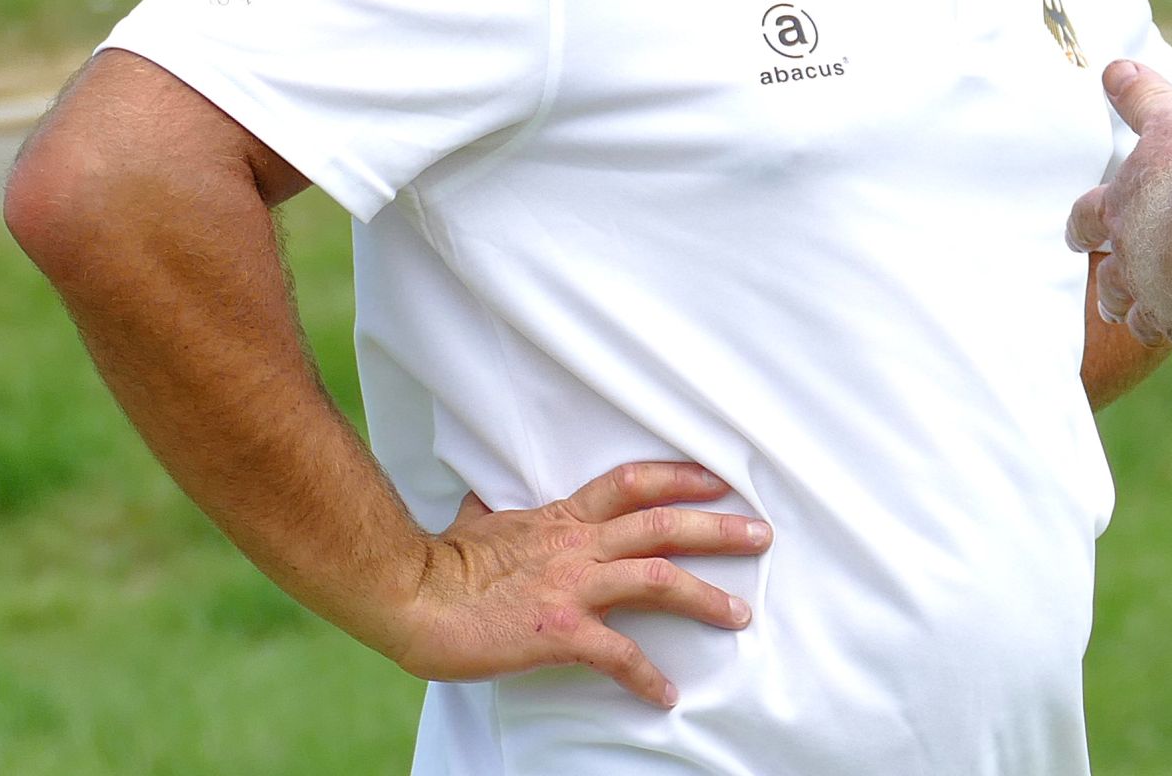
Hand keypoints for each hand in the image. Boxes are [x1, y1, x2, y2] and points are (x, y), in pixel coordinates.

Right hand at [385, 460, 767, 706]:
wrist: (409, 596)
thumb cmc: (440, 564)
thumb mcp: (478, 523)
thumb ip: (496, 511)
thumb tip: (485, 497)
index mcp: (563, 518)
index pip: (634, 484)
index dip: (681, 478)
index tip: (719, 481)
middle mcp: (577, 546)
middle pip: (664, 525)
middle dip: (720, 530)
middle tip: (762, 536)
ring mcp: (572, 586)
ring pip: (658, 580)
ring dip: (706, 597)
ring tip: (740, 614)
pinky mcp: (560, 632)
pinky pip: (618, 653)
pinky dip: (647, 676)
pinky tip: (666, 694)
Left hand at [1069, 59, 1171, 377]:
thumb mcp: (1168, 124)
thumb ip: (1141, 97)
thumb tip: (1113, 65)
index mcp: (1122, 214)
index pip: (1087, 221)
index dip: (1084, 227)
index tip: (1078, 235)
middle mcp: (1134, 267)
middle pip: (1111, 284)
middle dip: (1111, 288)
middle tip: (1107, 296)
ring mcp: (1164, 305)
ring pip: (1146, 322)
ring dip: (1150, 322)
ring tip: (1154, 327)